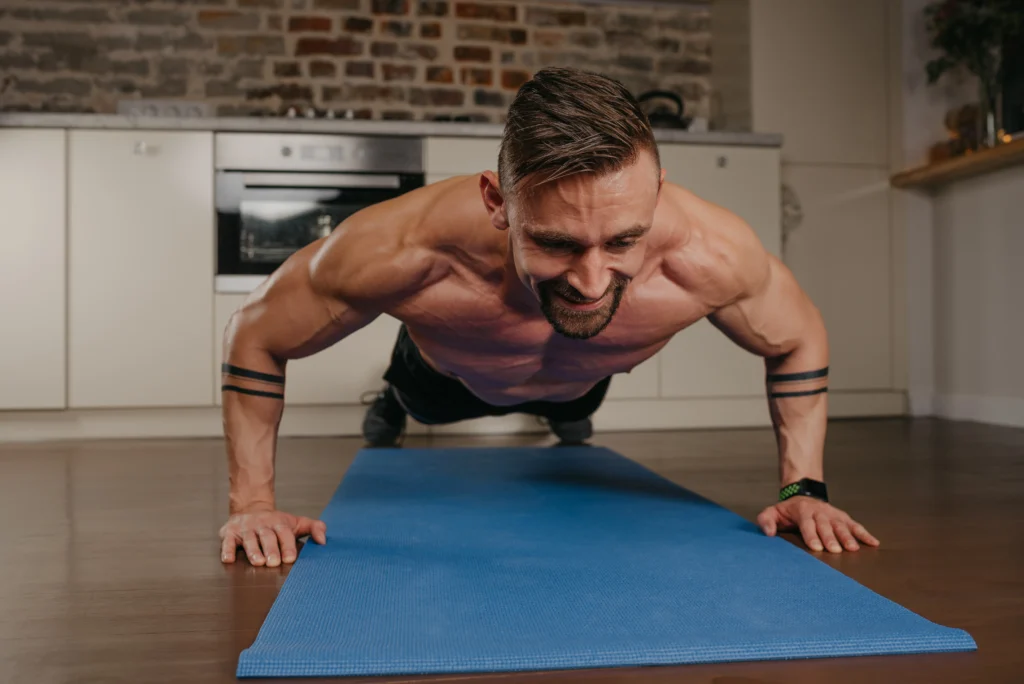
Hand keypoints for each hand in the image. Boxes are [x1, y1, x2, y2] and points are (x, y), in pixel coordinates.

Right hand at [220, 507, 326, 566]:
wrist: (250, 509)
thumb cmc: (277, 523)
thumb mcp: (297, 523)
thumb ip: (314, 528)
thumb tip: (324, 541)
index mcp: (279, 523)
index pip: (284, 533)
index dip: (287, 545)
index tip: (290, 558)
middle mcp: (262, 525)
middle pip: (267, 537)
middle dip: (271, 549)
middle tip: (274, 562)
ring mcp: (245, 529)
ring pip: (249, 539)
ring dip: (253, 551)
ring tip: (258, 562)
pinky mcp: (229, 533)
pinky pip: (227, 542)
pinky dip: (227, 550)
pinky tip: (228, 559)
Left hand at [757, 497, 878, 552]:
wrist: (802, 496)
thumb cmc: (787, 511)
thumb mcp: (772, 512)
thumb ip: (766, 521)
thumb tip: (768, 533)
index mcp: (802, 512)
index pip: (807, 524)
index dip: (811, 535)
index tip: (816, 547)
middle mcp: (820, 512)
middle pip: (826, 526)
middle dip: (830, 538)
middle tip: (835, 550)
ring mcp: (833, 515)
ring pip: (841, 526)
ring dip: (847, 537)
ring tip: (852, 548)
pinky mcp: (843, 518)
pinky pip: (855, 525)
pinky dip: (865, 534)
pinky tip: (874, 543)